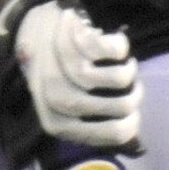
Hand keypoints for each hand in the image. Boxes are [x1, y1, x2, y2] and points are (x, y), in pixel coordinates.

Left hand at [0, 0, 140, 153]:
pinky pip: (102, 49)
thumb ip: (95, 123)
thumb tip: (132, 140)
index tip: (135, 116)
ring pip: (107, 79)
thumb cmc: (59, 75)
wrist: (33, 29)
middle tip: (135, 89)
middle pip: (109, 107)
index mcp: (55, 122)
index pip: (104, 135)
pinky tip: (118, 47)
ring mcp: (54, 69)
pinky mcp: (62, 42)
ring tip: (128, 66)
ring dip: (127, 73)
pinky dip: (117, 47)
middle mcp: (52, 99)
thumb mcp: (70, 107)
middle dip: (131, 99)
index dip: (128, 128)